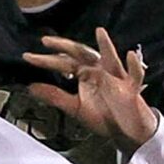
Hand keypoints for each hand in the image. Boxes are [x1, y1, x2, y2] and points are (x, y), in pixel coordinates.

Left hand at [20, 27, 158, 148]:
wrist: (126, 131)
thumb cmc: (104, 117)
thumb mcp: (75, 107)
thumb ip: (55, 97)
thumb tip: (31, 88)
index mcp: (85, 74)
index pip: (63, 63)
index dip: (46, 60)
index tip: (28, 57)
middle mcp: (99, 71)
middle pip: (81, 54)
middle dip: (65, 46)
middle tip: (46, 41)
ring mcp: (116, 77)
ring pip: (110, 58)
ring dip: (106, 46)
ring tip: (100, 32)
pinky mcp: (131, 87)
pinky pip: (135, 75)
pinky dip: (134, 66)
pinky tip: (129, 56)